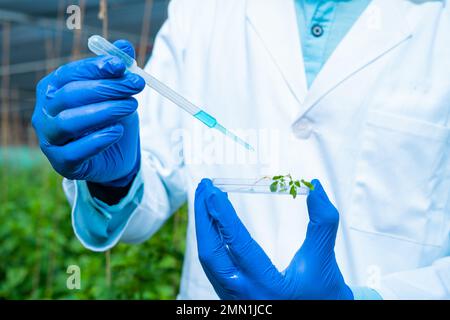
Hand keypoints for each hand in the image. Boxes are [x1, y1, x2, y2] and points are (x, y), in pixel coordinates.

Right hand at [32, 40, 144, 186]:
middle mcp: (44, 113)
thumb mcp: (118, 93)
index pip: (69, 73)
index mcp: (53, 89)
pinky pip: (75, 151)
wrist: (116, 156)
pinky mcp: (61, 163)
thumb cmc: (112, 119)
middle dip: (106, 88)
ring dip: (103, 112)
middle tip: (136, 84)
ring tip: (131, 106)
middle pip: (70, 96)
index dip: (95, 67)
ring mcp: (49, 139)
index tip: (122, 65)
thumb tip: (124, 46)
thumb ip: (118, 70)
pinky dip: (97, 140)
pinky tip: (117, 131)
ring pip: (69, 122)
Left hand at [194, 179, 352, 299]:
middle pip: (210, 254)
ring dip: (204, 227)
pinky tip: (212, 222)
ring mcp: (233, 298)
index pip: (238, 246)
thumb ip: (323, 222)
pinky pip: (213, 265)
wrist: (319, 316)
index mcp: (267, 287)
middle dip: (203, 218)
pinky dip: (210, 240)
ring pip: (208, 261)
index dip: (224, 216)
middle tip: (204, 188)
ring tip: (205, 199)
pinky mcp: (231, 295)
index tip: (213, 192)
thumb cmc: (322, 293)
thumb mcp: (324, 258)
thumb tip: (315, 188)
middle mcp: (244, 295)